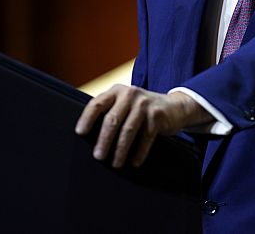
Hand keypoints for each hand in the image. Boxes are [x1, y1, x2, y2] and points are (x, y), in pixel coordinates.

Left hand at [74, 85, 211, 167]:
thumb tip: (89, 136)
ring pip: (128, 130)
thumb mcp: (125, 103)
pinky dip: (139, 152)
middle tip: (98, 156)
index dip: (87, 118)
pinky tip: (134, 162)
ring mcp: (144, 104)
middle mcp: (130, 94)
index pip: (97, 103)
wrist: (174, 107)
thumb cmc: (142, 109)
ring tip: (116, 163)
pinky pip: (145, 138)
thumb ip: (110, 111)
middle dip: (104, 140)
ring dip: (120, 150)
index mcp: (117, 91)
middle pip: (112, 119)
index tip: (80, 133)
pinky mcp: (157, 116)